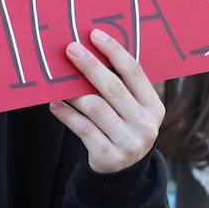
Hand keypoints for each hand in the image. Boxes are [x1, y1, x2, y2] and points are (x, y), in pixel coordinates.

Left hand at [49, 29, 164, 173]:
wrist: (124, 173)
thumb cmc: (123, 129)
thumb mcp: (132, 110)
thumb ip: (119, 87)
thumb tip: (89, 52)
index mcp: (153, 106)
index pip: (134, 72)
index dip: (114, 51)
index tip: (95, 34)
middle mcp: (145, 124)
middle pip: (114, 88)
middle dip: (90, 66)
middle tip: (71, 49)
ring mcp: (128, 142)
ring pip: (95, 108)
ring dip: (74, 91)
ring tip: (57, 78)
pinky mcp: (109, 156)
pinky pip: (82, 128)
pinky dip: (66, 114)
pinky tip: (54, 103)